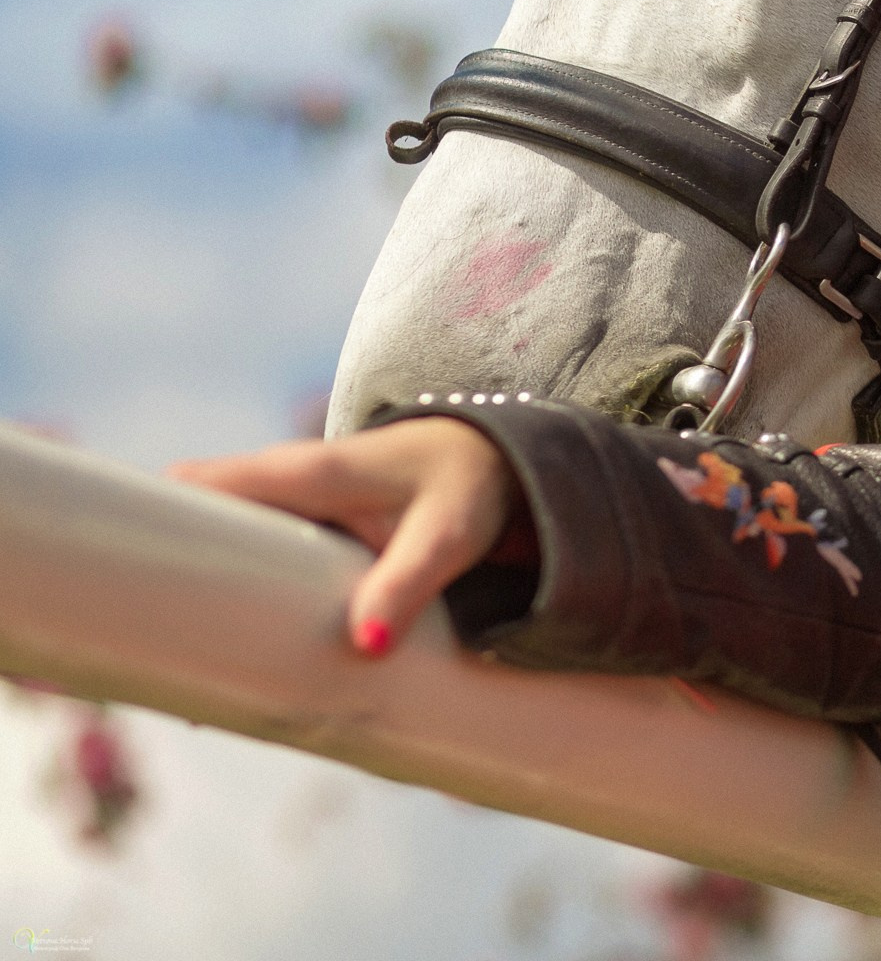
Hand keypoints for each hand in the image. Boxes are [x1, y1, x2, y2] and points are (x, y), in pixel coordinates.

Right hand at [167, 417, 525, 658]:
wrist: (502, 464)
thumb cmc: (471, 490)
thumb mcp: (448, 536)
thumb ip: (407, 584)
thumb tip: (366, 649)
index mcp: (305, 473)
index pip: (200, 488)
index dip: (148, 524)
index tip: (114, 585)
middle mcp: (284, 485)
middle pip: (198, 527)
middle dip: (165, 581)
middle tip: (147, 658)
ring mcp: (292, 511)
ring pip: (225, 552)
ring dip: (202, 602)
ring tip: (182, 681)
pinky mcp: (308, 538)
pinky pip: (256, 565)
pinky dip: (240, 606)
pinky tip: (233, 669)